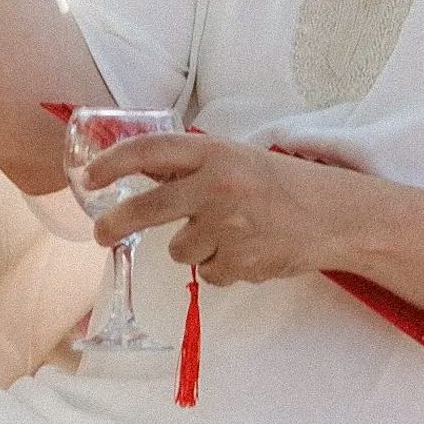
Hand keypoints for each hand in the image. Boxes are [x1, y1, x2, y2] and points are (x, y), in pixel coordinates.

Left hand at [95, 125, 378, 292]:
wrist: (334, 215)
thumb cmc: (279, 184)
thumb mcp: (234, 160)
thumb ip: (189, 167)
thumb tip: (132, 170)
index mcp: (215, 153)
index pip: (150, 151)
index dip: (113, 163)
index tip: (88, 177)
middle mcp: (219, 186)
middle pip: (148, 209)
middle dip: (116, 223)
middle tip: (101, 233)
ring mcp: (230, 226)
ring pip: (181, 250)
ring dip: (196, 247)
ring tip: (232, 233)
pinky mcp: (242, 261)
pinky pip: (209, 272)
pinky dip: (222, 266)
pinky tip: (249, 250)